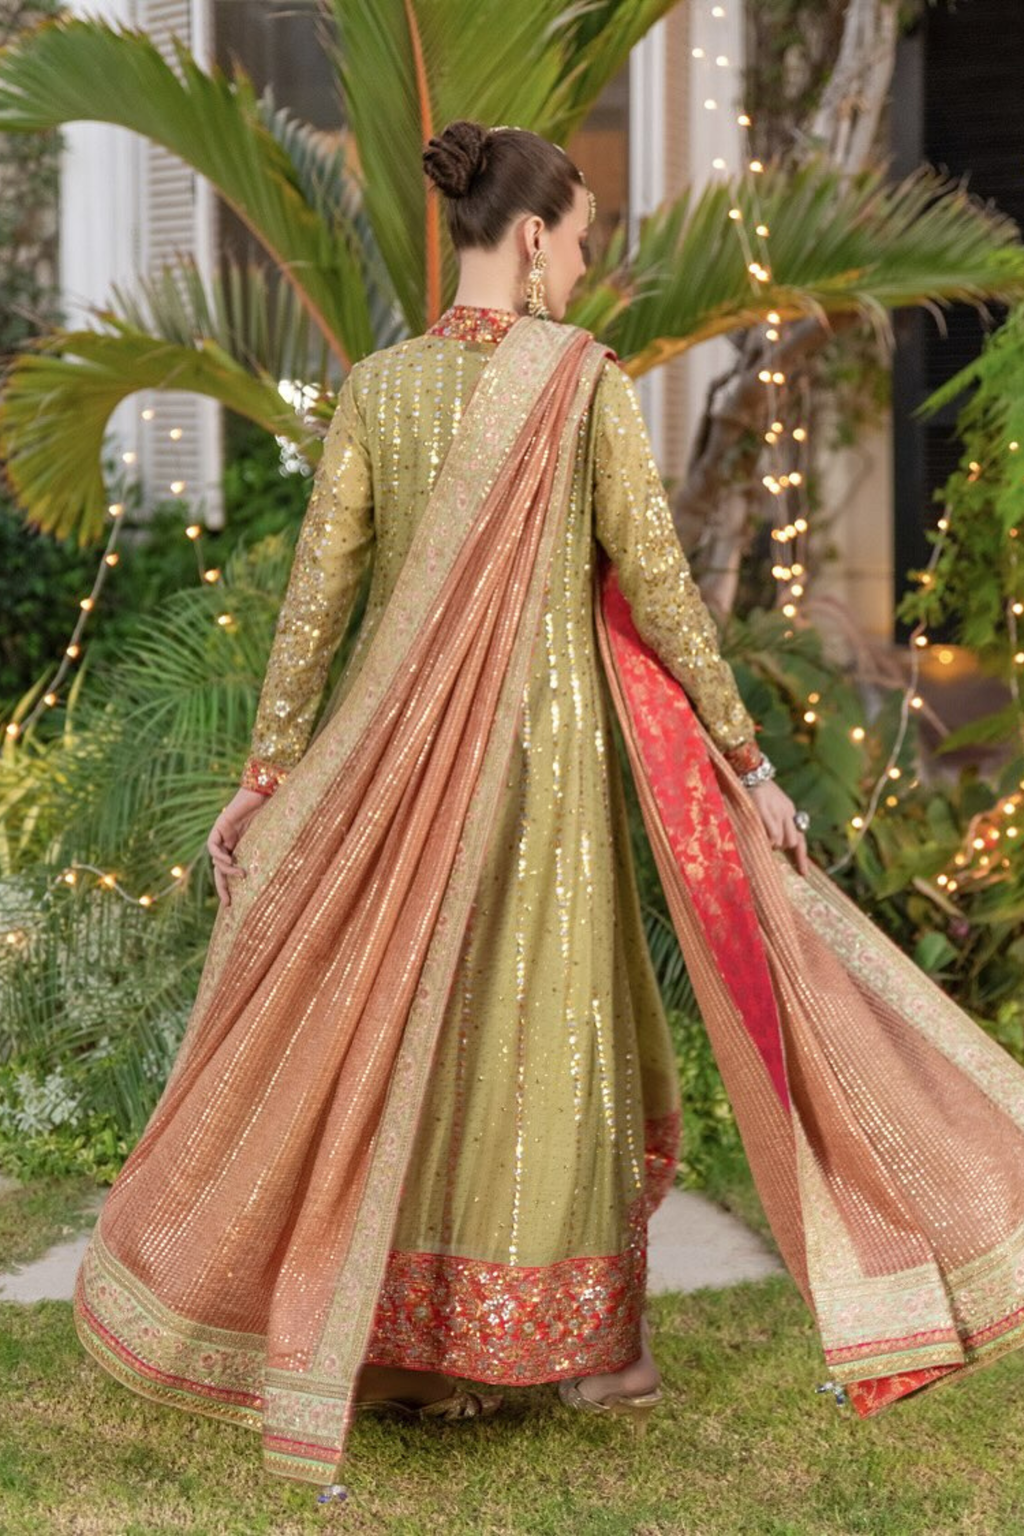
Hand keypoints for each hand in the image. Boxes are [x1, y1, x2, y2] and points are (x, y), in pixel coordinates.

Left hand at [207, 787, 268, 906]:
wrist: (267, 787)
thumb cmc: (277, 809)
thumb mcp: (277, 835)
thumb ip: (277, 850)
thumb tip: (293, 873)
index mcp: (243, 846)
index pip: (232, 870)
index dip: (231, 886)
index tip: (234, 905)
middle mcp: (232, 842)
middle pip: (220, 870)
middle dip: (223, 887)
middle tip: (229, 903)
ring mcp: (225, 833)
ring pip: (216, 860)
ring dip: (226, 871)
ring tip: (241, 873)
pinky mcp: (220, 824)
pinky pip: (213, 846)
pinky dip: (219, 856)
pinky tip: (230, 860)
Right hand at [746, 778, 809, 876]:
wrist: (749, 770)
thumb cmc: (757, 792)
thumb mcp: (772, 807)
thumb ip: (778, 823)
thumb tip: (779, 845)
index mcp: (790, 811)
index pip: (800, 838)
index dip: (801, 858)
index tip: (803, 874)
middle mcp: (786, 812)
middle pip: (792, 841)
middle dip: (782, 848)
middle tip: (769, 843)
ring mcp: (775, 811)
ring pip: (782, 840)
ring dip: (772, 844)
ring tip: (760, 836)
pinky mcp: (763, 810)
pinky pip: (772, 833)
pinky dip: (767, 839)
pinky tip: (757, 833)